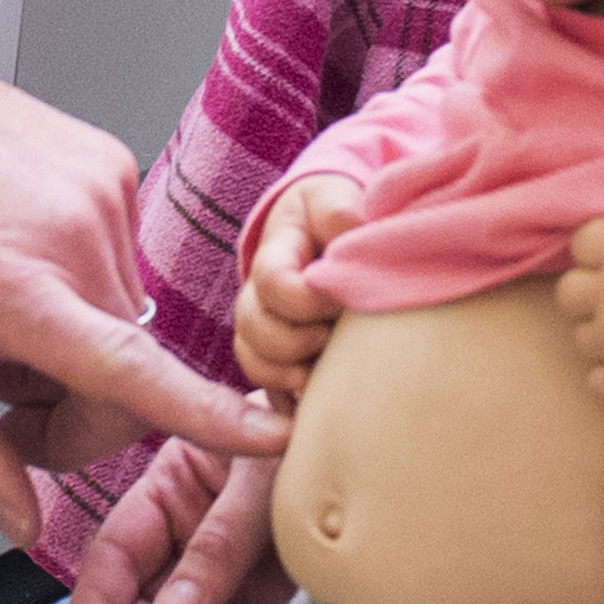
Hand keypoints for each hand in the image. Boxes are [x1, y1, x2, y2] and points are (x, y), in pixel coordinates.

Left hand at [0, 62, 287, 553]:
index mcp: (18, 288)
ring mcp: (101, 190)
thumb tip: (21, 519)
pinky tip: (10, 269)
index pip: (133, 369)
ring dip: (72, 346)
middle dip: (70, 411)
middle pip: (127, 373)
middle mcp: (75, 235)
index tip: (269, 437)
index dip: (209, 415)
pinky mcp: (109, 163)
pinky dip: (75, 285)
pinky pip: (116, 258)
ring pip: (124, 318)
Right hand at [59, 433, 294, 603]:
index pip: (120, 549)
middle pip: (145, 598)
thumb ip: (218, 545)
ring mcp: (229, 572)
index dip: (96, 601)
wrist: (392, 456)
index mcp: (174, 487)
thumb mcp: (259, 481)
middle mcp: (192, 533)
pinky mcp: (267, 602)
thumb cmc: (313, 439)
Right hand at [234, 172, 365, 394]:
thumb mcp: (336, 198)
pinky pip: (266, 390)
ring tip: (320, 375)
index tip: (342, 300)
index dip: (305, 299)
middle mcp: (260, 294)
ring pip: (252, 360)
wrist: (333, 234)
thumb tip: (351, 231)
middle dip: (292, 339)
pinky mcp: (278, 358)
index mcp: (275, 252)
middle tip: (331, 338)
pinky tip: (314, 405)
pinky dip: (286, 402)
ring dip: (285, 373)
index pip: (272, 282)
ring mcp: (265, 328)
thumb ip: (338, 210)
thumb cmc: (339, 214)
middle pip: (252, 326)